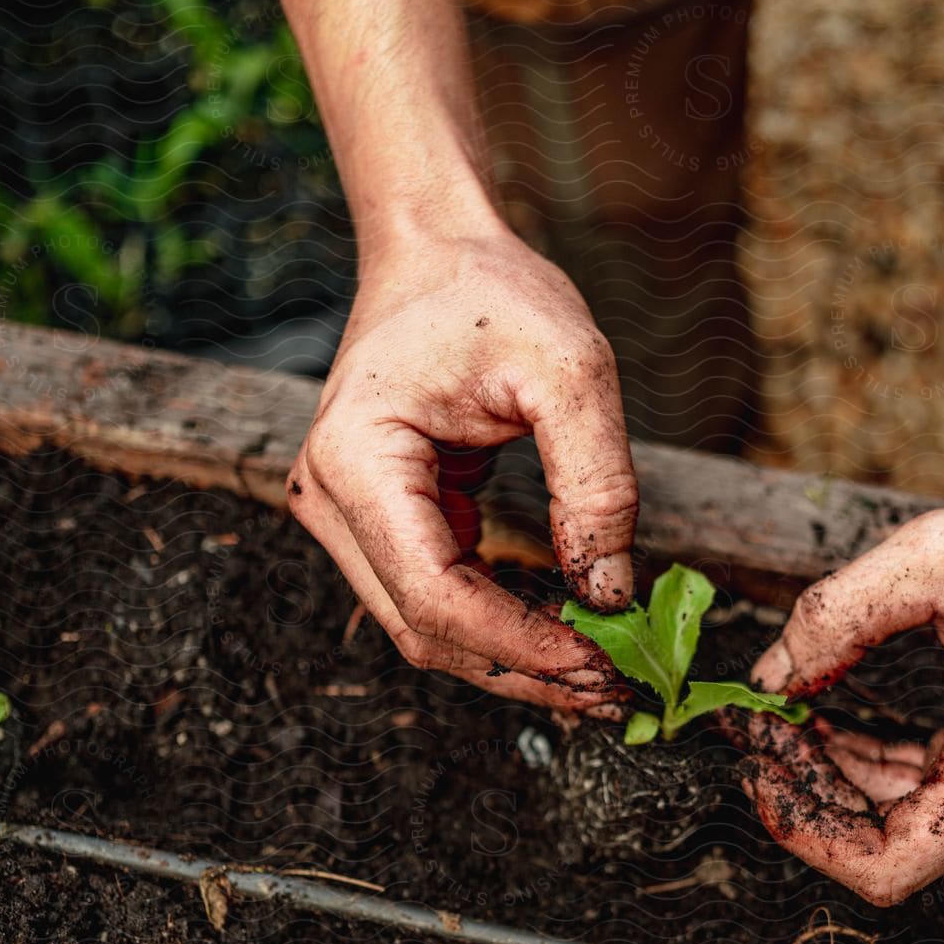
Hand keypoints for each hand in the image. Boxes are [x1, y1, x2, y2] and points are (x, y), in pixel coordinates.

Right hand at [288, 227, 638, 713]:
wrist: (436, 252)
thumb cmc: (492, 293)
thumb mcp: (571, 368)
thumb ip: (597, 481)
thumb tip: (609, 594)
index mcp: (357, 460)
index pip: (434, 595)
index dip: (520, 645)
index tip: (601, 666)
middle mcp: (329, 500)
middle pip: (424, 630)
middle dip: (521, 669)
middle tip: (614, 691)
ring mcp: (344, 516)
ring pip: (427, 628)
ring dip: (512, 659)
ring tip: (598, 673)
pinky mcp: (378, 523)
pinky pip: (438, 597)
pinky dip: (501, 624)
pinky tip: (565, 633)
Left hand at [742, 485, 943, 903]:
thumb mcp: (941, 556)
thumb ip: (840, 613)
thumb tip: (771, 676)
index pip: (889, 867)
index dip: (806, 835)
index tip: (758, 776)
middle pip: (888, 853)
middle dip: (810, 800)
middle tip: (758, 736)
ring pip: (902, 833)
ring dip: (834, 786)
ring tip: (782, 724)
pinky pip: (926, 803)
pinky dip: (869, 773)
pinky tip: (827, 726)